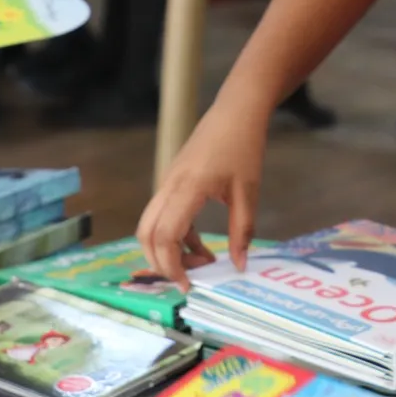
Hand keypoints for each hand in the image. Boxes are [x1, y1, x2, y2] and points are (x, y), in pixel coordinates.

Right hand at [135, 104, 269, 288]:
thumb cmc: (243, 146)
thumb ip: (242, 231)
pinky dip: (174, 235)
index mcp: (188, 188)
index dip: (172, 265)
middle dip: (162, 262)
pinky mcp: (171, 181)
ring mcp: (167, 182)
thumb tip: (239, 266)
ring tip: (200, 262)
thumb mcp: (248, 191)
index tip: (189, 286)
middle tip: (189, 279)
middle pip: (147, 234)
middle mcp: (169, 186)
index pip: (166, 235)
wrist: (236, 110)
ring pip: (150, 225)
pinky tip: (199, 245)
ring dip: (167, 250)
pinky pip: (162, 215)